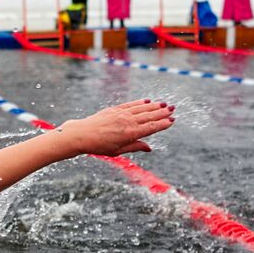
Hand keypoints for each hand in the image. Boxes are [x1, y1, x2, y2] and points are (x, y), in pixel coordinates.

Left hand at [58, 100, 173, 155]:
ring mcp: (121, 114)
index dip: (163, 124)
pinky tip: (147, 101)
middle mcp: (128, 122)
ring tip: (164, 104)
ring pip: (141, 108)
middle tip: (173, 109)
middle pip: (149, 116)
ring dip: (154, 106)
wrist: (80, 135)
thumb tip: (149, 148)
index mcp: (131, 134)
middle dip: (162, 112)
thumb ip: (134, 147)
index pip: (151, 128)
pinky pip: (130, 105)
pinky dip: (139, 103)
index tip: (172, 120)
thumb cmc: (99, 146)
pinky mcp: (113, 109)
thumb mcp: (118, 151)